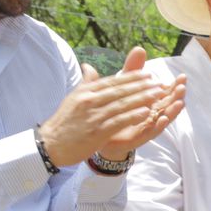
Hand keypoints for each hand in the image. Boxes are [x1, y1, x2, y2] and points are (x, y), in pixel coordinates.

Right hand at [39, 47, 184, 164]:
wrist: (51, 144)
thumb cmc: (65, 122)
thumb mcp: (74, 98)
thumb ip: (86, 83)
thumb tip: (89, 66)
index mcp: (85, 92)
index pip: (112, 81)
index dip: (131, 77)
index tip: (148, 74)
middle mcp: (89, 101)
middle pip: (119, 90)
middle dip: (141, 85)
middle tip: (159, 82)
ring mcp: (93, 116)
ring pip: (122, 104)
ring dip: (142, 98)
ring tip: (158, 94)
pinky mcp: (97, 131)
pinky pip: (119, 121)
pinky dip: (133, 116)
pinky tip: (147, 112)